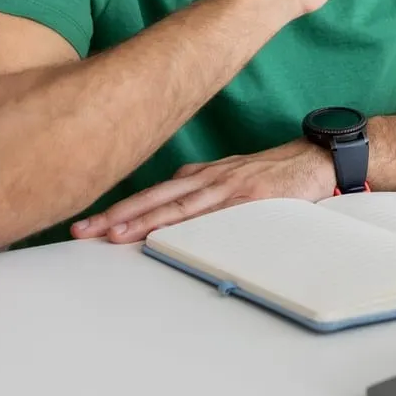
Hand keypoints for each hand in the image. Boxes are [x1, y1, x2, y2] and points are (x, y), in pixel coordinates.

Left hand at [70, 140, 335, 243]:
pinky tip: (169, 234)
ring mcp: (226, 186)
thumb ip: (200, 191)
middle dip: (114, 215)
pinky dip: (189, 224)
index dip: (117, 210)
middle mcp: (206, 178)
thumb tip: (168, 207)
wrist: (315, 160)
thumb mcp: (230, 179)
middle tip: (80, 230)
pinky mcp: (250, 195)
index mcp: (199, 177)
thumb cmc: (274, 173)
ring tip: (112, 235)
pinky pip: (214, 214)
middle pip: (152, 198)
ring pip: (176, 205)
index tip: (86, 224)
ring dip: (142, 221)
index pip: (150, 195)